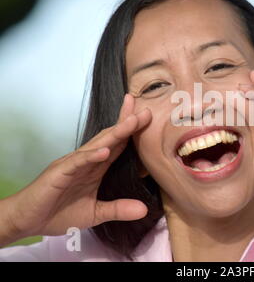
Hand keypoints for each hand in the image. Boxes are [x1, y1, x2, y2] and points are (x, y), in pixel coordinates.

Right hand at [1, 94, 150, 243]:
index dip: (133, 132)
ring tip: (132, 122)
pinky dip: (91, 156)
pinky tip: (105, 151)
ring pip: (97, 145)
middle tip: (147, 111)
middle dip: (128, 124)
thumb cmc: (58, 212)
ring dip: (115, 133)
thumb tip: (144, 210)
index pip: (118, 145)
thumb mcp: (95, 213)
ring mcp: (73, 164)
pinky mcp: (60, 172)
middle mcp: (87, 161)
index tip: (148, 118)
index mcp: (96, 168)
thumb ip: (118, 209)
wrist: (27, 220)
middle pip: (111, 138)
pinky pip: (77, 162)